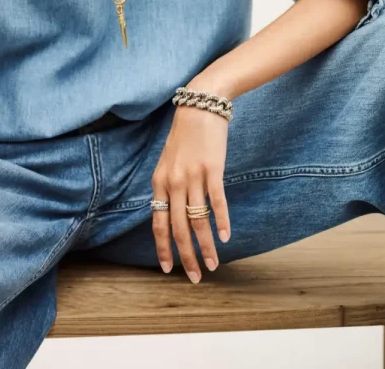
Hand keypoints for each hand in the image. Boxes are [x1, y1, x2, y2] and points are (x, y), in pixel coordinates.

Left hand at [150, 99, 230, 283]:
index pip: (158, 223)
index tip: (169, 269)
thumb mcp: (167, 162)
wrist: (200, 107)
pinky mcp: (212, 170)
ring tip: (214, 264)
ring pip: (198, 221)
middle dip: (187, 256)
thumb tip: (170, 214)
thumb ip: (167, 187)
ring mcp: (193, 176)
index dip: (164, 248)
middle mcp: (173, 182)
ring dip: (206, 247)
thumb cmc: (184, 136)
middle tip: (196, 277)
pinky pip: (217, 202)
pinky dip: (222, 222)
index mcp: (159, 182)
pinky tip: (226, 237)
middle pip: (178, 228)